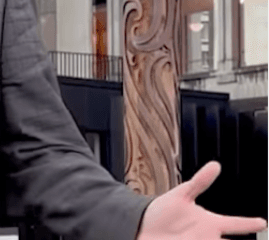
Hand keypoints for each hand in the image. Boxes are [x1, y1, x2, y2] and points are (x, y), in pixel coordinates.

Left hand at [136, 161, 266, 239]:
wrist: (139, 227)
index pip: (235, 224)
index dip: (249, 223)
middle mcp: (207, 237)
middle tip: (255, 239)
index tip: (263, 222)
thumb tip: (216, 165)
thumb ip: (200, 182)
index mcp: (210, 223)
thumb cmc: (161, 212)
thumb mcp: (181, 194)